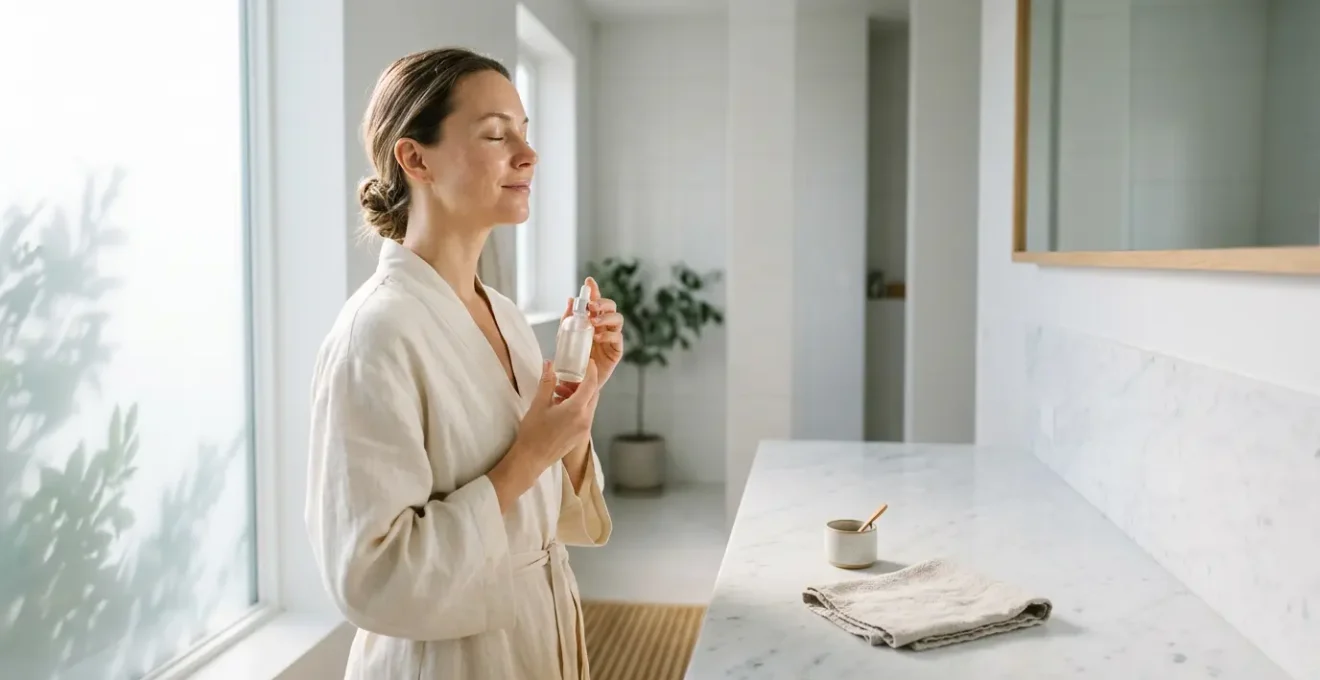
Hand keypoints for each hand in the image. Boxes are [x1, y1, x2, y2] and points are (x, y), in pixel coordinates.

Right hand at [490, 361, 601, 511]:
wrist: (531, 459)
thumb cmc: (534, 431)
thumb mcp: (539, 404)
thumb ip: (547, 382)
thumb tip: (549, 364)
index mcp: (577, 409)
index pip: (591, 384)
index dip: (591, 370)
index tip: (588, 362)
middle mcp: (585, 419)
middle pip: (593, 395)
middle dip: (584, 383)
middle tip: (570, 376)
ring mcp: (584, 430)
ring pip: (589, 406)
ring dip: (579, 396)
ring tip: (559, 392)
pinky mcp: (580, 436)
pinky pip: (584, 416)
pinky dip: (578, 407)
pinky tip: (560, 406)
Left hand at [560, 276, 623, 393]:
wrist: (576, 383)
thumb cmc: (571, 359)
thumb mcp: (565, 337)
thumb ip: (568, 320)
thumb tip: (570, 300)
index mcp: (593, 320)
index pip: (596, 302)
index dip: (595, 290)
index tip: (588, 281)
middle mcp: (605, 326)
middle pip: (611, 307)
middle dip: (603, 303)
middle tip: (591, 307)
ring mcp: (612, 338)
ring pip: (618, 319)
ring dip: (606, 317)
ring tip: (594, 322)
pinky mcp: (616, 351)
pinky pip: (618, 338)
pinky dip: (608, 335)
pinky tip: (597, 337)